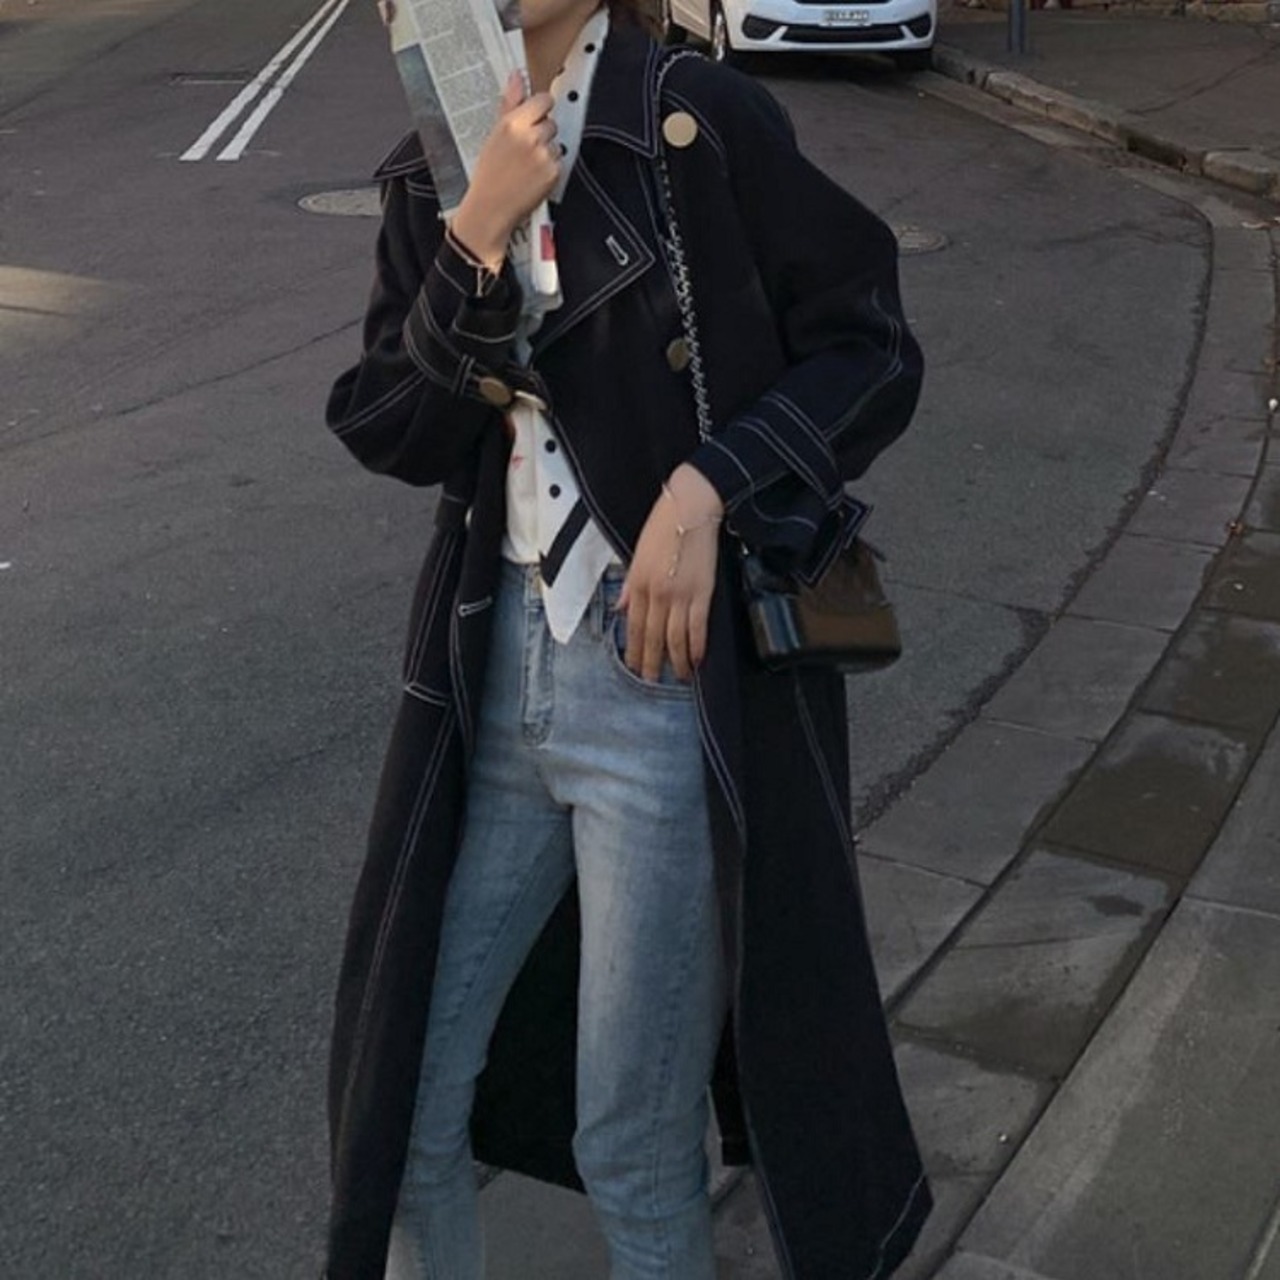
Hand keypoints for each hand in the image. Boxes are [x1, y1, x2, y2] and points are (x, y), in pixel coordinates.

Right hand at [449, 72, 558, 267]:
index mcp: (513, 123)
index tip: (534, 116)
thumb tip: (517, 77)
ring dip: (546, 150)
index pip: (543, 100)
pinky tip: (533, 176)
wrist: (491, 208)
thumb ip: (510, 103)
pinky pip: (558, 161)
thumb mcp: (494, 135)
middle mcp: (530, 137)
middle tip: (524, 148)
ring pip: (555, 142)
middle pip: (551, 122)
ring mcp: (544, 155)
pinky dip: (549, 168)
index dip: (540, 108)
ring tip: (527, 165)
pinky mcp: (553, 172)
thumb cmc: (489, 174)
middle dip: (542, 132)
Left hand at [618, 465, 723, 681]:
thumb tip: (620, 608)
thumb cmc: (663, 526)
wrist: (690, 508)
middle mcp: (656, 593)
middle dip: (651, 662)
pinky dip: (697, 646)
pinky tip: (697, 659)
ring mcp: (680, 595)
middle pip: (652, 637)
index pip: (633, 626)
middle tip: (652, 681)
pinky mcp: (702, 592)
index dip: (633, 649)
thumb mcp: (637, 555)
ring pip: (674, 638)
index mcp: (638, 583)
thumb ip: (629, 585)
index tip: (634, 666)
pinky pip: (698, 627)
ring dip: (676, 661)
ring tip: (679, 676)